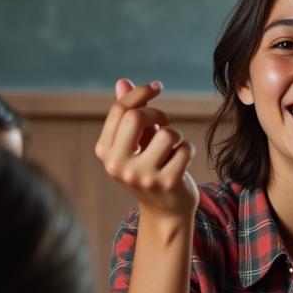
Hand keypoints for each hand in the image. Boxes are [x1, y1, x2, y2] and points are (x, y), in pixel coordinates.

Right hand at [95, 78, 198, 218]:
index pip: (120, 110)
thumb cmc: (150, 168)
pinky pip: (184, 149)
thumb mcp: (135, 142)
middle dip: (157, 113)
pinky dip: (188, 150)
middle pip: (137, 117)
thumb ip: (128, 112)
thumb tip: (122, 81)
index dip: (141, 93)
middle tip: (165, 122)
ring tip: (173, 148)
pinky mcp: (165, 183)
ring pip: (167, 134)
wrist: (166, 211)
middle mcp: (117, 165)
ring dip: (176, 135)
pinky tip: (182, 162)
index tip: (157, 87)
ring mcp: (141, 176)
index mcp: (105, 152)